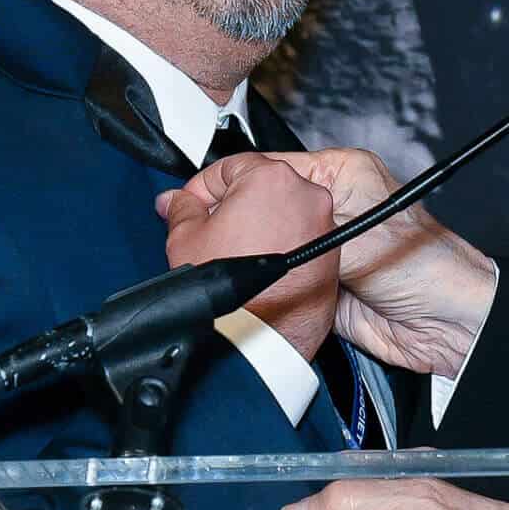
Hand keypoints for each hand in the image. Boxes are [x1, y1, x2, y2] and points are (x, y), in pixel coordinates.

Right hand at [155, 156, 340, 362]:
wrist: (268, 342)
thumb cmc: (234, 293)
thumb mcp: (188, 239)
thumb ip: (182, 210)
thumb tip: (177, 201)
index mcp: (272, 177)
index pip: (227, 168)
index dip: (200, 189)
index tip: (186, 206)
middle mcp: (307, 194)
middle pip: (256, 188)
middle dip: (227, 207)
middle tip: (203, 230)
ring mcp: (323, 224)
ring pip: (279, 212)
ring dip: (252, 226)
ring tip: (228, 253)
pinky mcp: (331, 253)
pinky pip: (297, 236)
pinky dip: (276, 244)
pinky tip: (251, 266)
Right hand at [176, 148, 498, 378]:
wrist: (447, 324)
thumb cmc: (426, 265)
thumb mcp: (357, 226)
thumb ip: (303, 220)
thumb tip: (253, 210)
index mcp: (337, 176)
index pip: (265, 169)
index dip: (225, 184)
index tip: (190, 202)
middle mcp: (325, 209)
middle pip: (256, 208)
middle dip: (224, 221)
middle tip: (188, 232)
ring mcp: (318, 250)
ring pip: (258, 245)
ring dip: (238, 255)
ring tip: (206, 258)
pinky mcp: (313, 288)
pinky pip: (271, 283)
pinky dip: (254, 287)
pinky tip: (236, 287)